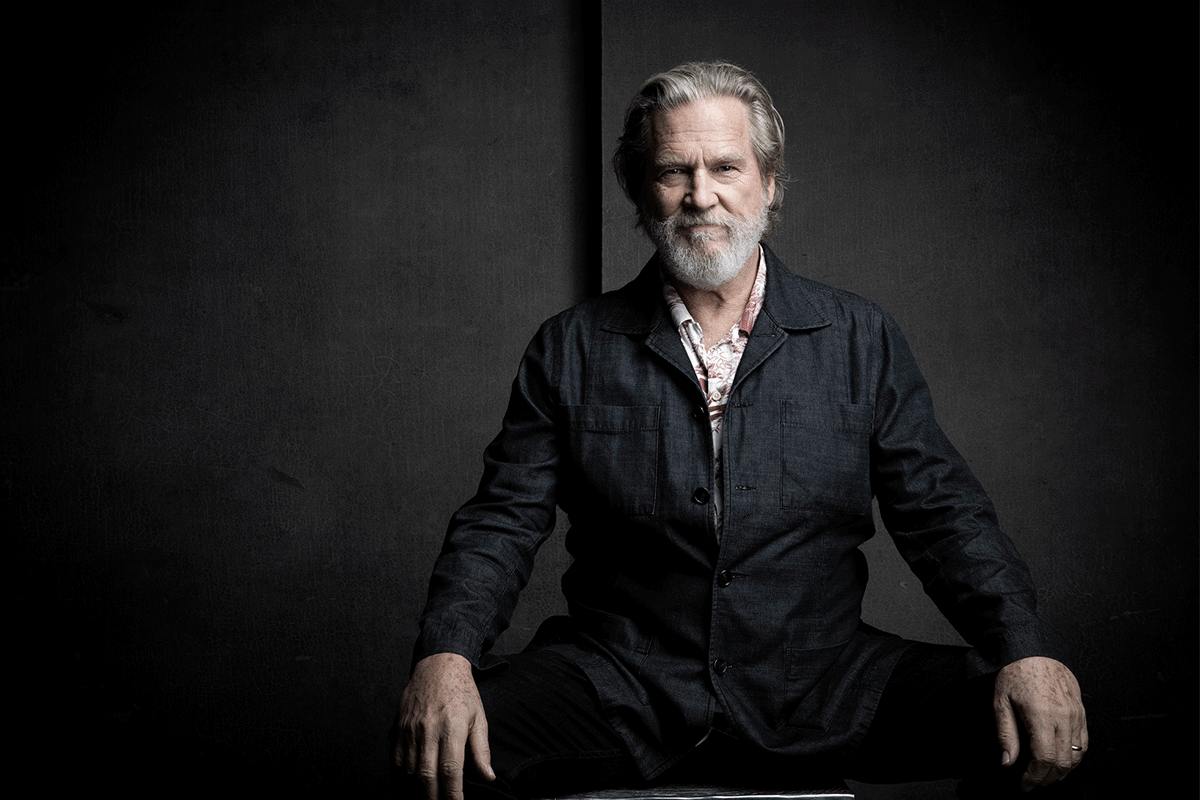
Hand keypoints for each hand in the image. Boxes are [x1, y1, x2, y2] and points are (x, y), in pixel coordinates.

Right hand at [395, 653, 494, 799]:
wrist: (438, 665)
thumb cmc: (462, 692)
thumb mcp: (479, 717)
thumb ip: (481, 750)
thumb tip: (488, 776)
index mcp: (452, 727)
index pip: (451, 770)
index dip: (453, 794)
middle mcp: (429, 730)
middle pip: (427, 776)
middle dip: (434, 798)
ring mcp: (411, 729)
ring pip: (411, 771)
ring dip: (419, 789)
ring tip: (430, 797)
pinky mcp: (399, 728)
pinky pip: (398, 759)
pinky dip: (405, 775)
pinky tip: (414, 782)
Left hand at [994, 656, 1086, 790]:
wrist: (1033, 648)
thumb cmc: (1015, 672)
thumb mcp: (1000, 702)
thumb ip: (1005, 735)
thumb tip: (1008, 762)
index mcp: (1042, 715)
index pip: (1045, 759)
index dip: (1035, 777)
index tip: (1025, 785)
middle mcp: (1064, 716)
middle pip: (1063, 762)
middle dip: (1048, 778)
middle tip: (1033, 783)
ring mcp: (1076, 714)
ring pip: (1077, 755)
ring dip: (1063, 771)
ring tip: (1046, 776)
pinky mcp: (1081, 710)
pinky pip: (1084, 742)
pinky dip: (1075, 757)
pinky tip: (1062, 760)